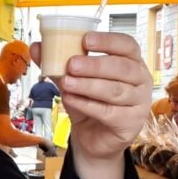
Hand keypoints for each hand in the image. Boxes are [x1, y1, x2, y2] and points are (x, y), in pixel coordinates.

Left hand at [32, 32, 152, 163]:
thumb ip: (58, 65)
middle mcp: (141, 79)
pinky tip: (71, 100)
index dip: (108, 41)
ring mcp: (139, 102)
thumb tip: (36, 46)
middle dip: (94, 65)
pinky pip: (109, 112)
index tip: (86, 40)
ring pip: (114, 91)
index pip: (127, 45)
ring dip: (88, 86)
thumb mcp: (73, 81)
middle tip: (71, 64)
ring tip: (66, 83)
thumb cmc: (89, 104)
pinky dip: (87, 105)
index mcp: (131, 62)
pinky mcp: (131, 122)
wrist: (93, 139)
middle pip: (122, 68)